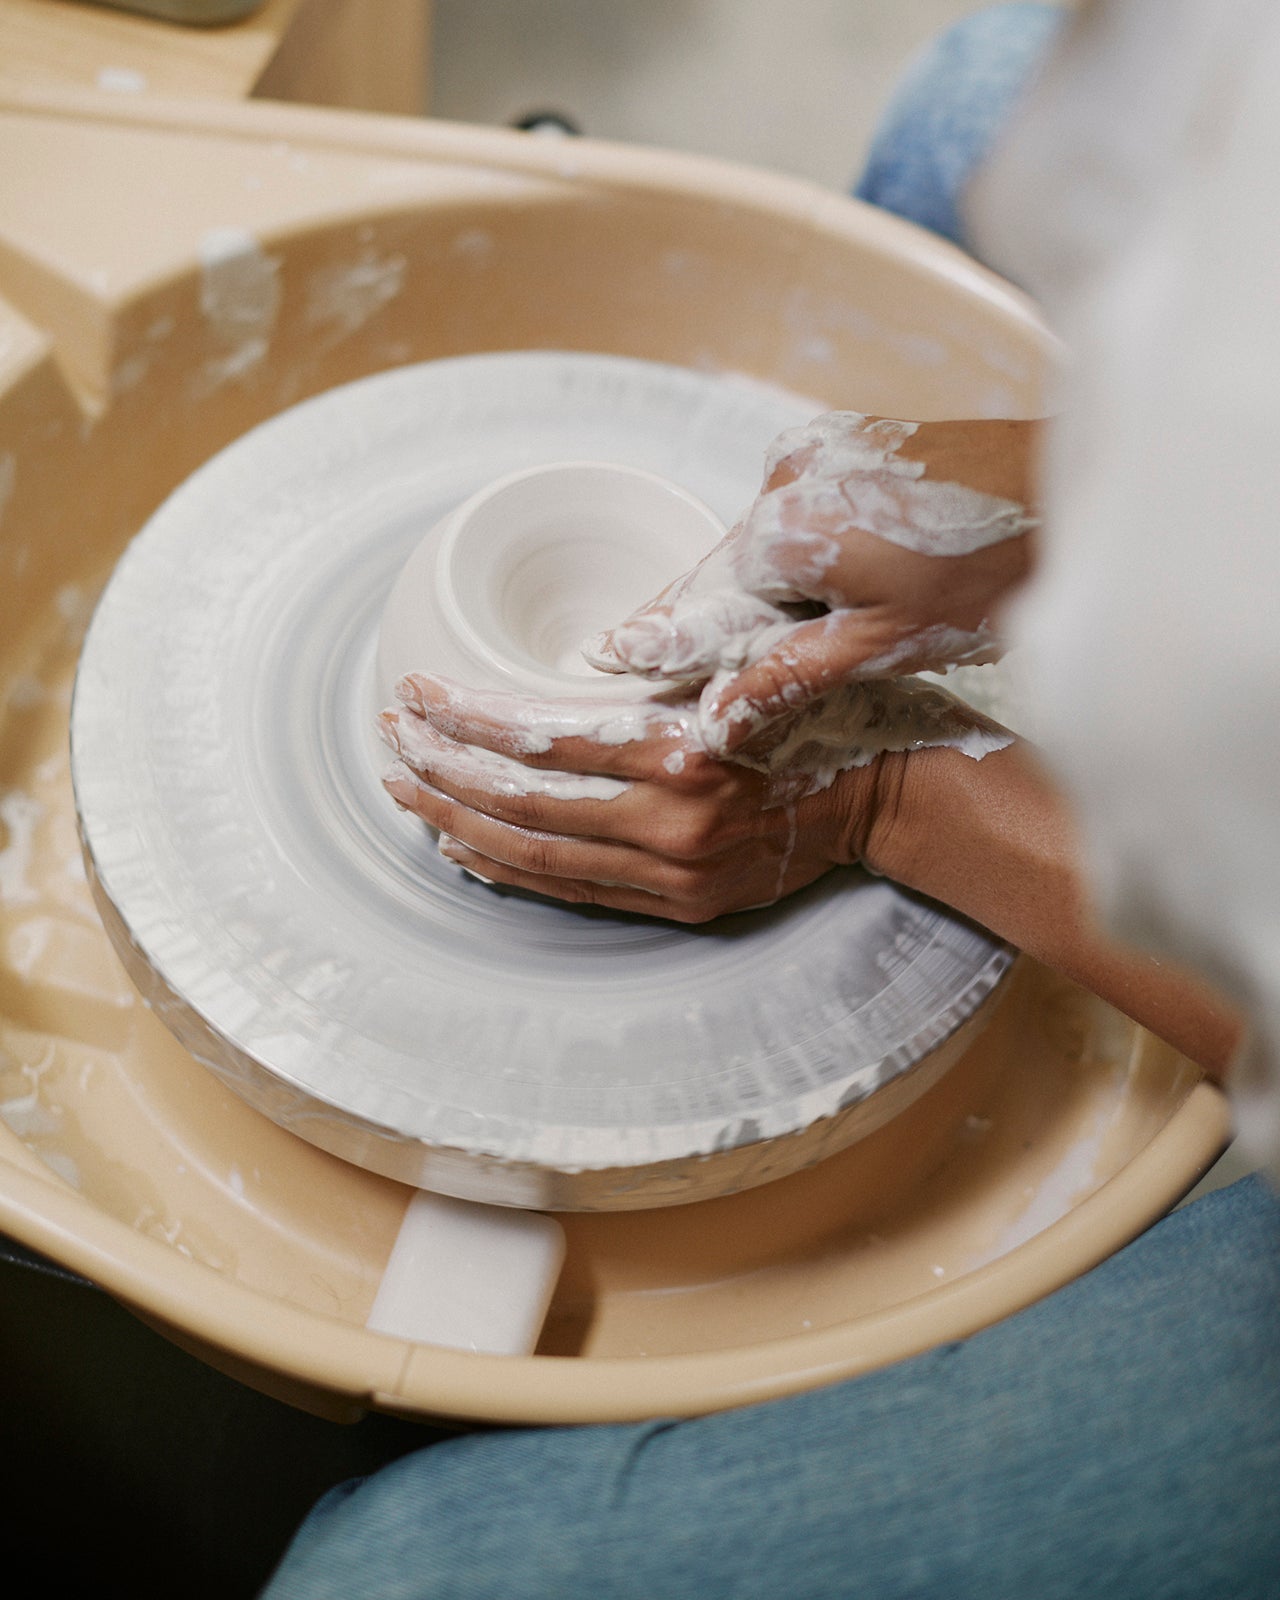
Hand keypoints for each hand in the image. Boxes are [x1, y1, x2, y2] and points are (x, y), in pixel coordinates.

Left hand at [378, 673, 885, 921]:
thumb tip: (587, 657)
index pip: (542, 737)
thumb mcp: (756, 657)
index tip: (416, 690)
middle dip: (442, 771)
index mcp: (685, 754)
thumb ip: (673, 657)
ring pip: (536, 856)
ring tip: (405, 791)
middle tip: (389, 738)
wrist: (891, 796)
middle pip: (522, 805)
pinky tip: (464, 845)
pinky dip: (510, 868)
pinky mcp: (680, 906)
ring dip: (459, 823)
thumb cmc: (823, 708)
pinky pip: (573, 891)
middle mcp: (672, 826)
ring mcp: (674, 876)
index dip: (467, 716)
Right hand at [585, 413, 1039, 755]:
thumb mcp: (885, 642)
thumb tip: (716, 719)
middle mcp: (789, 473)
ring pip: (769, 541)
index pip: (702, 598)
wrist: (1072, 491)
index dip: (662, 639)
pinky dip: (801, 554)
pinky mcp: (854, 442)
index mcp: (786, 524)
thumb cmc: (994, 566)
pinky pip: (802, 510)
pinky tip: (821, 588)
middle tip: (678, 667)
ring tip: (770, 643)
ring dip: (768, 590)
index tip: (610, 657)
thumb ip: (788, 675)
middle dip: (720, 621)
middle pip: (732, 568)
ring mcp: (823, 448)